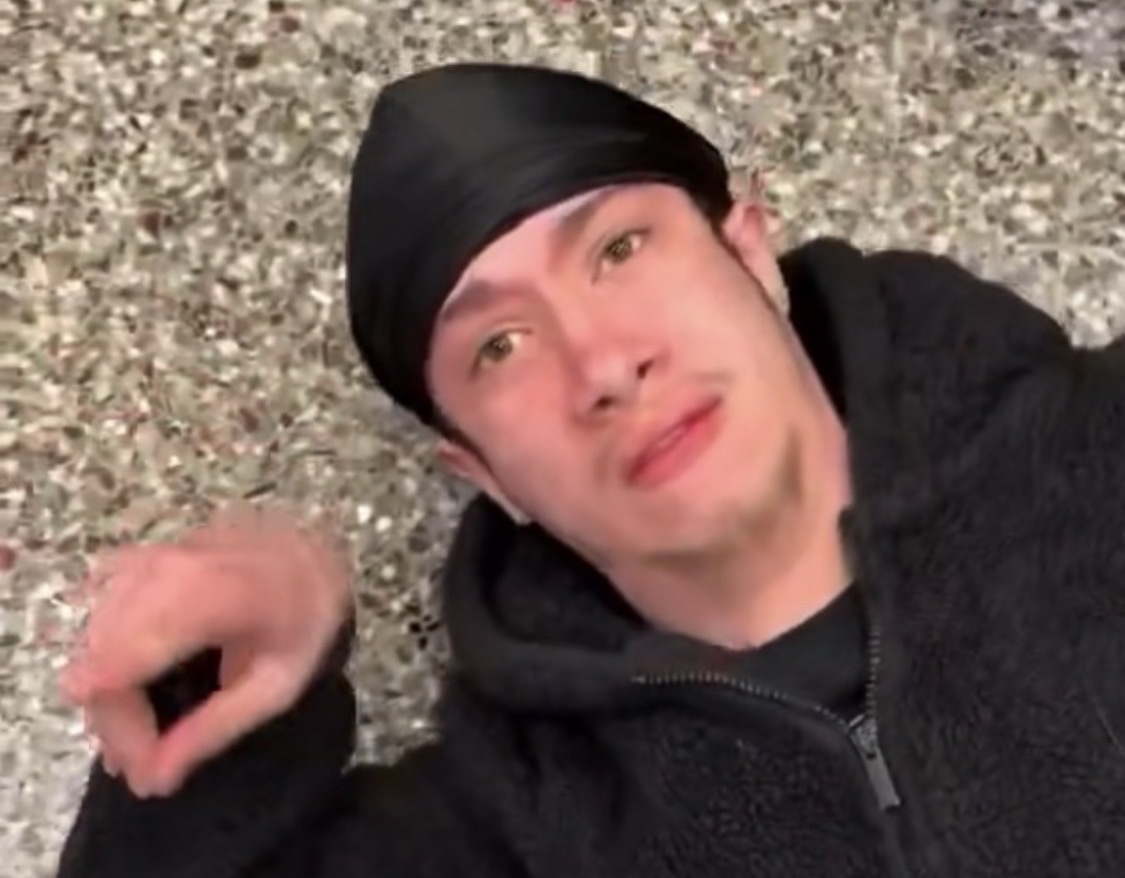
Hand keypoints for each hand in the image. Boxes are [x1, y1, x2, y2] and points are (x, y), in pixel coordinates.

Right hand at [59, 503, 353, 797]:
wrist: (310, 553)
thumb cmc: (304, 619)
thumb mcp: (278, 684)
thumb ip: (214, 728)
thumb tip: (154, 780)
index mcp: (211, 596)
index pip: (126, 666)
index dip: (122, 728)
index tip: (141, 771)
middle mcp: (167, 569)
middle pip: (102, 657)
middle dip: (115, 720)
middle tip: (148, 762)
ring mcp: (147, 559)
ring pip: (92, 639)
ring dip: (107, 694)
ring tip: (141, 733)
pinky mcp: (136, 560)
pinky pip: (97, 618)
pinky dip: (103, 658)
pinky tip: (128, 686)